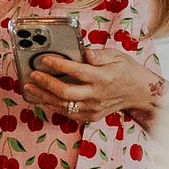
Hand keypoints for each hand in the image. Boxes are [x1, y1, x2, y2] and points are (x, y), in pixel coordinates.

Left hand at [21, 48, 160, 123]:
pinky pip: (68, 113)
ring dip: (44, 97)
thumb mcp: (116, 56)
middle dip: (47, 84)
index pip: (78, 72)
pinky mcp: (91, 116)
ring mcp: (93, 108)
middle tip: (33, 75)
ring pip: (64, 105)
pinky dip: (53, 106)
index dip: (60, 65)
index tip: (46, 59)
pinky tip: (42, 99)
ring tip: (30, 87)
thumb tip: (82, 52)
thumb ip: (98, 54)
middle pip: (67, 93)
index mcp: (103, 77)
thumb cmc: (126, 71)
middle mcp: (97, 95)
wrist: (138, 93)